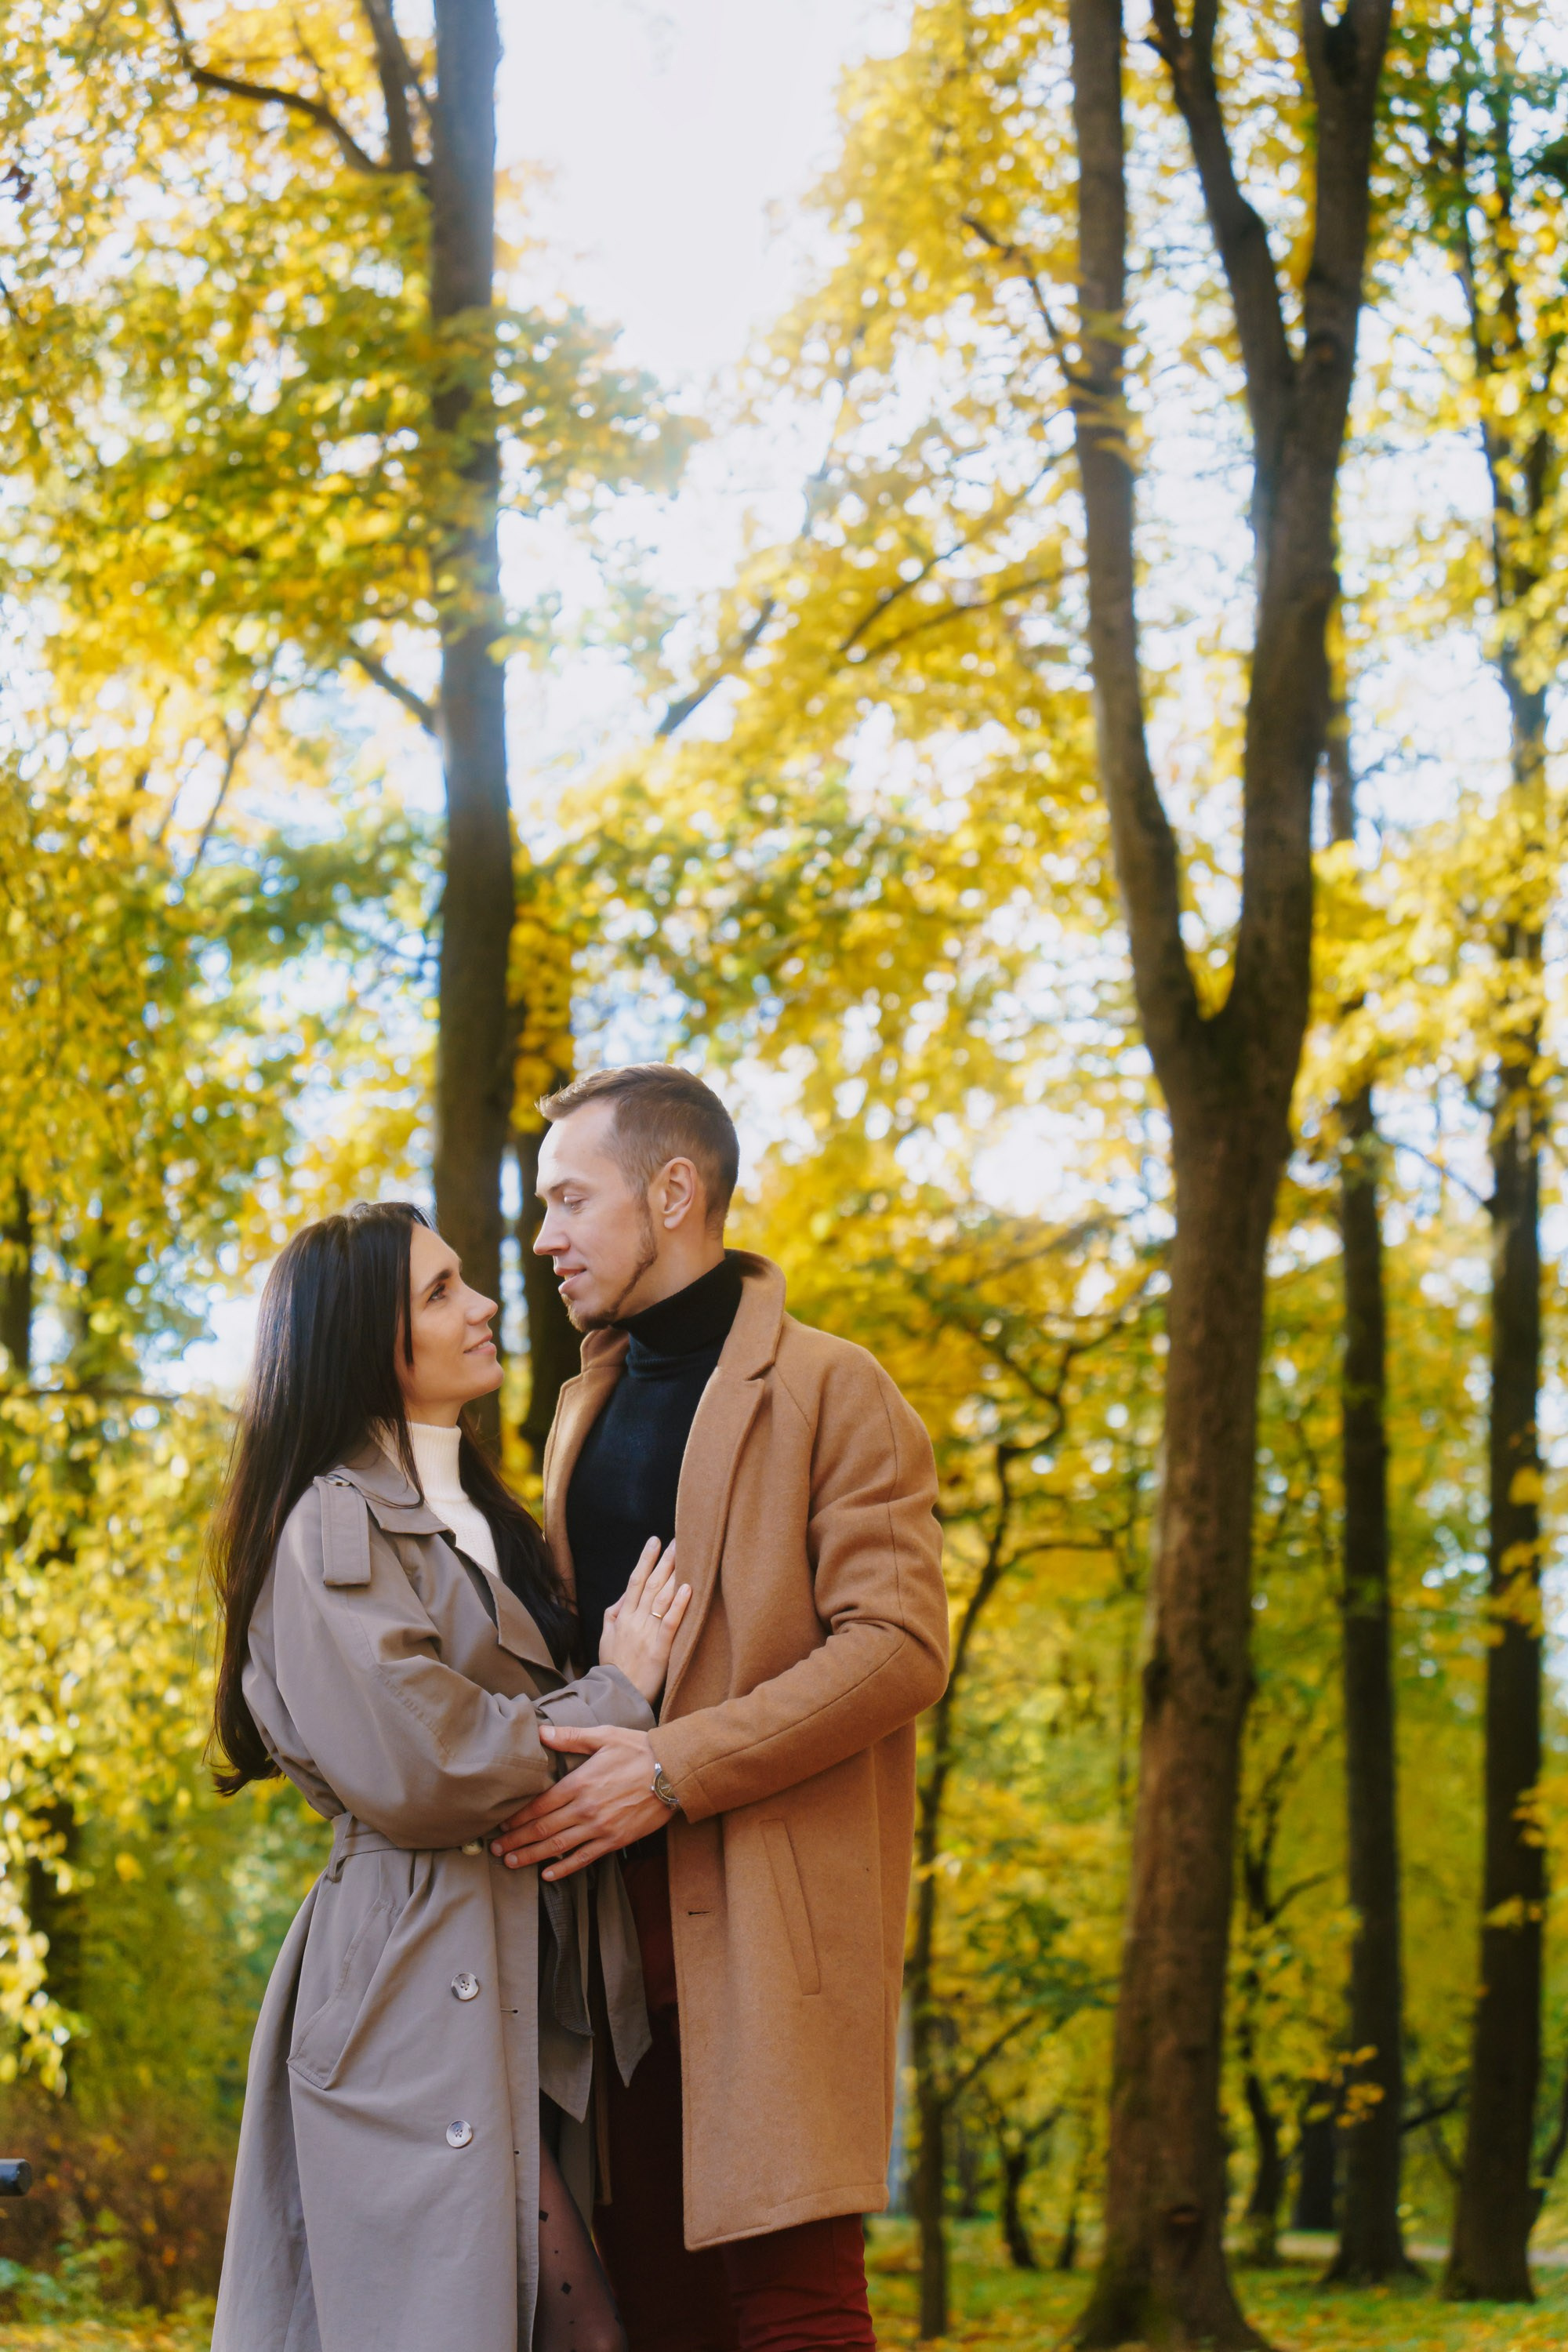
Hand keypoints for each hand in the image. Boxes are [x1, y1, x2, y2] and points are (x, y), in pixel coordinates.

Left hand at [489, 1725, 673, 1878]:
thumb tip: (541, 1732)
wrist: (674, 1772)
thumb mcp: (604, 1736)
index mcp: (580, 1782)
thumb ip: (570, 1737)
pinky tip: (548, 1875)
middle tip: (496, 1850)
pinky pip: (585, 1858)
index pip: (540, 1804)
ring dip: (532, 1856)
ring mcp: (601, 1827)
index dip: (518, 1817)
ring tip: (512, 1863)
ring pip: (559, 1847)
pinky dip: (564, 1869)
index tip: (502, 1824)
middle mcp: (586, 1808)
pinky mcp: (615, 1840)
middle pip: (543, 1829)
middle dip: (517, 1840)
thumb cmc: (638, 1750)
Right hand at [597, 1537, 691, 1703]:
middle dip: (664, 1561)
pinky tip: (688, 1589)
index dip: (645, 1560)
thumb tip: (626, 1593)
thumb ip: (614, 1612)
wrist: (617, 1695)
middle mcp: (635, 1621)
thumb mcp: (606, 1636)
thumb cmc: (614, 1666)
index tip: (654, 1541)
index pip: (635, 1581)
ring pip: (662, 1599)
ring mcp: (647, 1635)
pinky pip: (670, 1624)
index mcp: (623, 1616)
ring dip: (674, 1575)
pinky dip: (679, 1606)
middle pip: (652, 1584)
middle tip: (678, 1540)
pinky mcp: (660, 1650)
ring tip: (686, 1555)